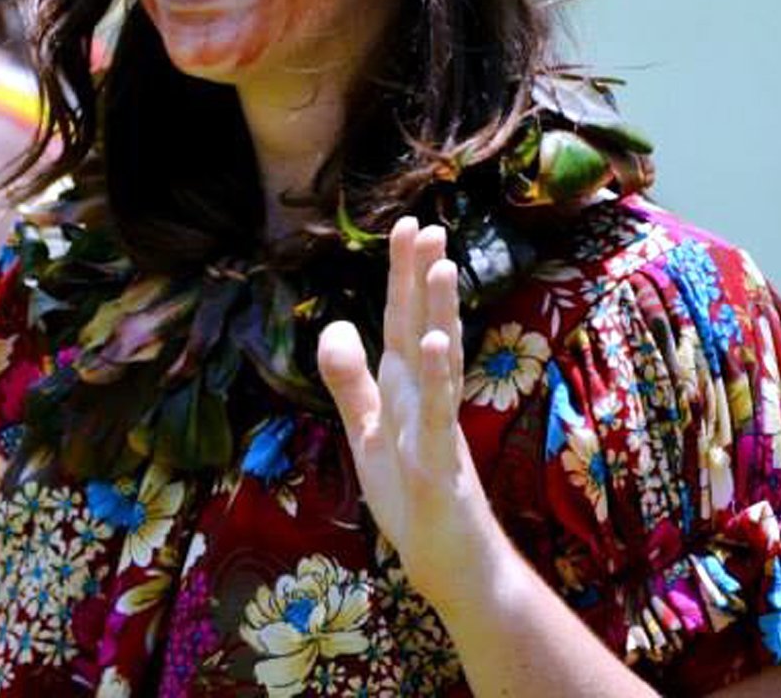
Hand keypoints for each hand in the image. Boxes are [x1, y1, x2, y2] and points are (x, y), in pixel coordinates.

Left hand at [318, 217, 505, 615]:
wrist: (447, 556)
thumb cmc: (412, 493)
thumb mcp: (368, 429)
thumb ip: (350, 380)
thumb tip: (333, 326)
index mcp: (404, 385)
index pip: (400, 320)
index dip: (401, 274)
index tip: (408, 225)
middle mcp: (424, 395)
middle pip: (421, 326)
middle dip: (422, 276)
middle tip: (427, 225)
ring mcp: (435, 425)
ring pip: (438, 360)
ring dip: (440, 313)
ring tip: (440, 265)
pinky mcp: (438, 460)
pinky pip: (438, 413)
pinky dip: (438, 379)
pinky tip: (438, 345)